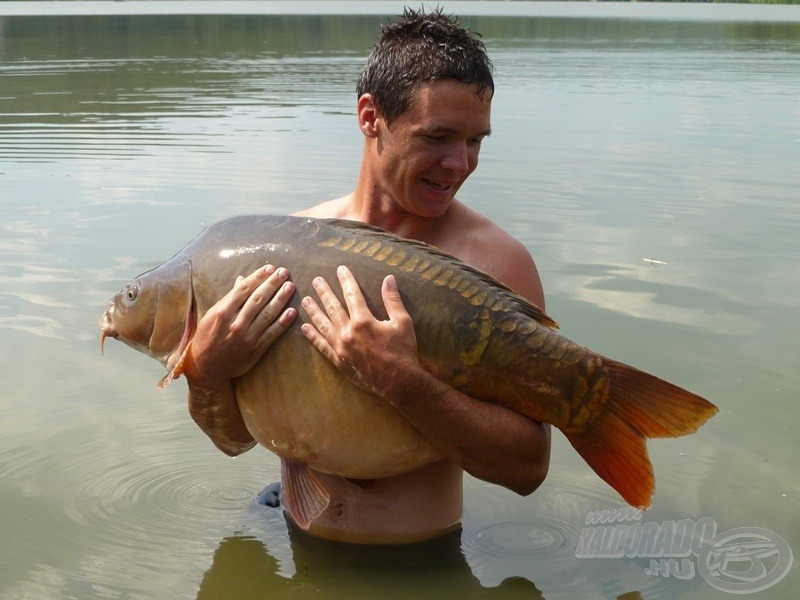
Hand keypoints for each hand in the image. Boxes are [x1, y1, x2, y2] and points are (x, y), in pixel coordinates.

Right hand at [185, 264, 296, 391]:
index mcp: (222, 312)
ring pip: (267, 314)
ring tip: (290, 286)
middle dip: (273, 284)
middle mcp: (235, 323)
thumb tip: (242, 280)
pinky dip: (283, 322)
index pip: (244, 289)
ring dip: (281, 299)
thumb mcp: (212, 315)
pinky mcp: (255, 350)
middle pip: (258, 299)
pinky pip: (272, 333)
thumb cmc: (207, 338)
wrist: (206, 368)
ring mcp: (246, 337)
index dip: (258, 277)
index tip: (270, 268)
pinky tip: (292, 312)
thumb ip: (229, 298)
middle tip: (285, 272)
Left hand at [300, 265, 418, 397]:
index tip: (340, 269)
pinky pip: (322, 346)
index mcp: (363, 321)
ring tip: (306, 300)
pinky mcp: (338, 360)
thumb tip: (389, 279)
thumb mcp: (402, 322)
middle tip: (316, 280)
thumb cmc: (403, 351)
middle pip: (333, 307)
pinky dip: (313, 336)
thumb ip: (392, 300)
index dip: (346, 280)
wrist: (398, 381)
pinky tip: (305, 328)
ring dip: (314, 311)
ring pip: (323, 325)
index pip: (352, 294)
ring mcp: (341, 347)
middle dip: (324, 292)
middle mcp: (348, 332)